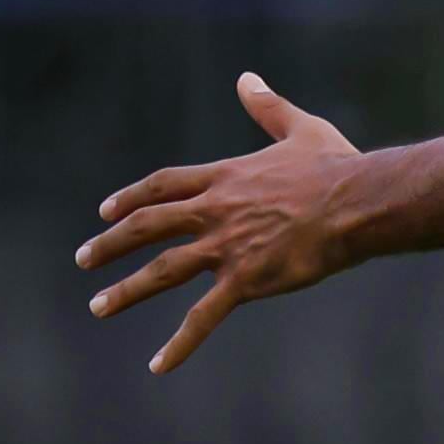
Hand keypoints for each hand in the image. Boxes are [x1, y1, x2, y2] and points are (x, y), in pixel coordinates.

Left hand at [77, 73, 362, 373]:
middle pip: (148, 226)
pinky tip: (158, 364)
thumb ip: (268, 107)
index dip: (131, 198)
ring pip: (161, 271)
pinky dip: (180, 343)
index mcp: (225, 177)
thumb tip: (247, 78)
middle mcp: (214, 211)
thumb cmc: (337, 166)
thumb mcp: (300, 129)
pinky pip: (204, 317)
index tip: (106, 211)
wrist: (358, 202)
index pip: (163, 185)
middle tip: (85, 259)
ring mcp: (226, 247)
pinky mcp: (245, 280)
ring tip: (98, 306)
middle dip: (111, 243)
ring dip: (125, 291)